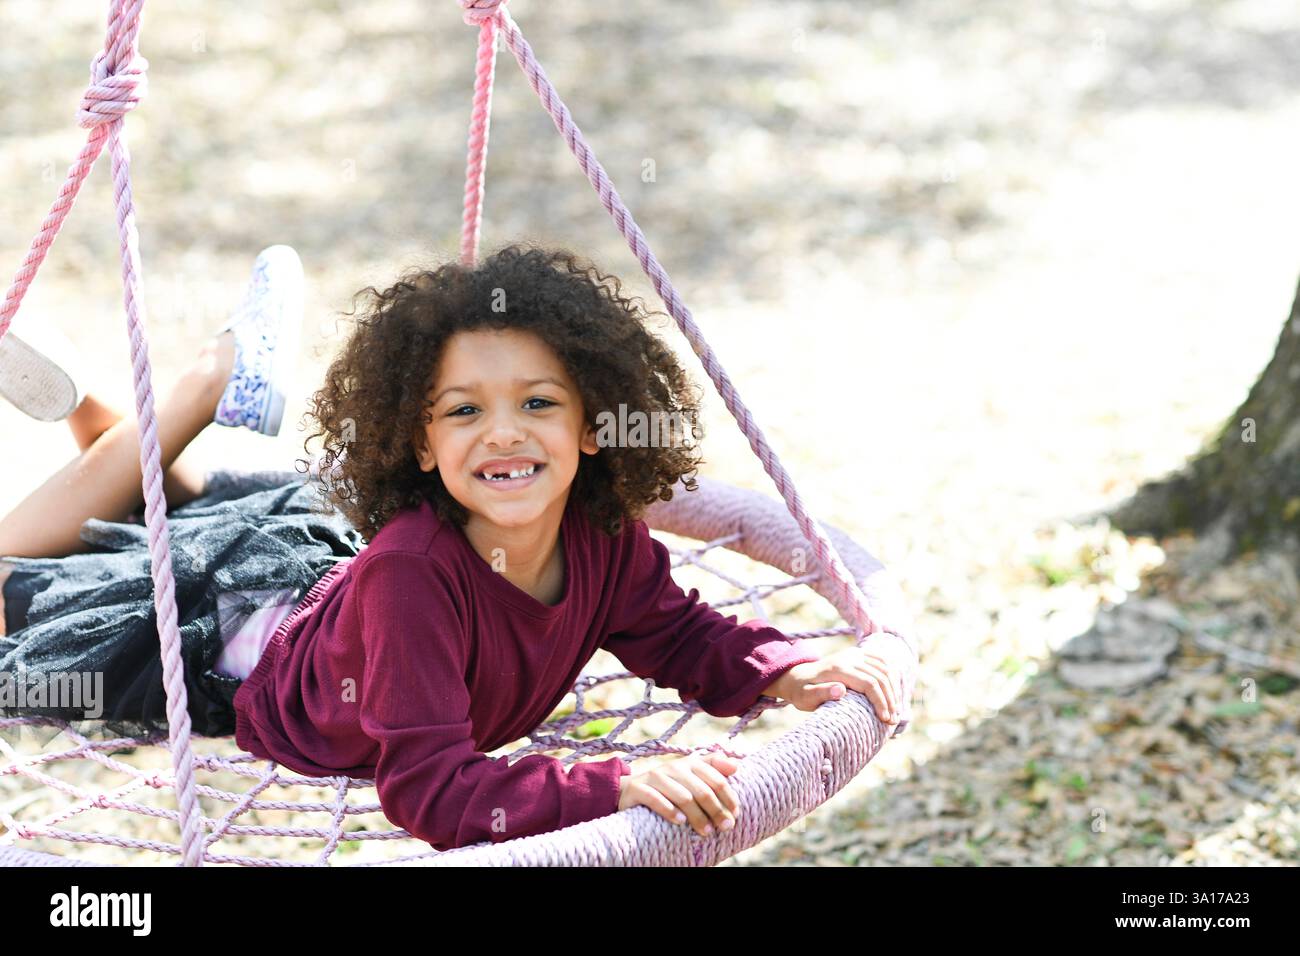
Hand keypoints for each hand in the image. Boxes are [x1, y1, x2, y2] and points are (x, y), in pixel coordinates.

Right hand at [618, 751, 741, 837]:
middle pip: (701, 790)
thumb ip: (713, 769)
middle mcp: (674, 767)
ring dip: (697, 816)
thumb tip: (736, 766)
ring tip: (706, 831)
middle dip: (716, 810)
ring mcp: (655, 777)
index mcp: (690, 763)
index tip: (736, 814)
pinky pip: (656, 799)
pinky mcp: (638, 788)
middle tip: (726, 827)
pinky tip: (680, 822)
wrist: (630, 790)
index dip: (728, 796)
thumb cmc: (668, 787)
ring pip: (682, 796)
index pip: (715, 778)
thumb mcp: (690, 776)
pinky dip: (670, 811)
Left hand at [764, 643, 904, 723]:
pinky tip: (894, 694)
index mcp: (838, 668)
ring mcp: (855, 654)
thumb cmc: (802, 692)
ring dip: (894, 690)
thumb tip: (841, 690)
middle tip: (893, 721)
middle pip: (880, 677)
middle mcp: (849, 658)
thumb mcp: (805, 697)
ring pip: (885, 669)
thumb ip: (821, 693)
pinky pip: (882, 663)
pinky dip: (892, 678)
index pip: (869, 683)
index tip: (885, 719)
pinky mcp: (859, 654)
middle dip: (890, 699)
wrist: (799, 676)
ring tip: (895, 711)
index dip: (880, 701)